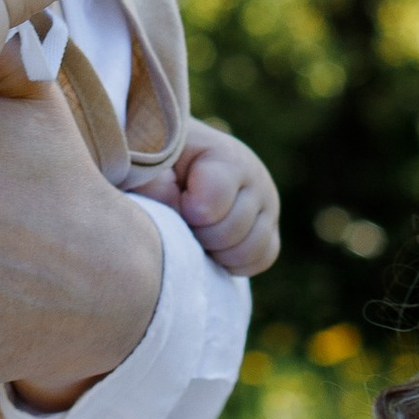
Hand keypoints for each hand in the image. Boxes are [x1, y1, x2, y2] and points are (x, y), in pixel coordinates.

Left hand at [167, 125, 281, 277]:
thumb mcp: (149, 165)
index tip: (176, 200)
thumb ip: (155, 184)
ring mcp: (266, 203)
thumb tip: (179, 210)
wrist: (174, 165)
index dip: (187, 212)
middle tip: (184, 219)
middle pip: (231, 232)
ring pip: (251, 249)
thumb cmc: (158, 164)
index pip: (211, 204)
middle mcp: (255, 176)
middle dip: (200, 234)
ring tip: (198, 232)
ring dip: (217, 251)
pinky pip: (263, 257)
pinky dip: (236, 262)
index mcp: (226, 156)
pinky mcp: (269, 227)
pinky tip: (213, 247)